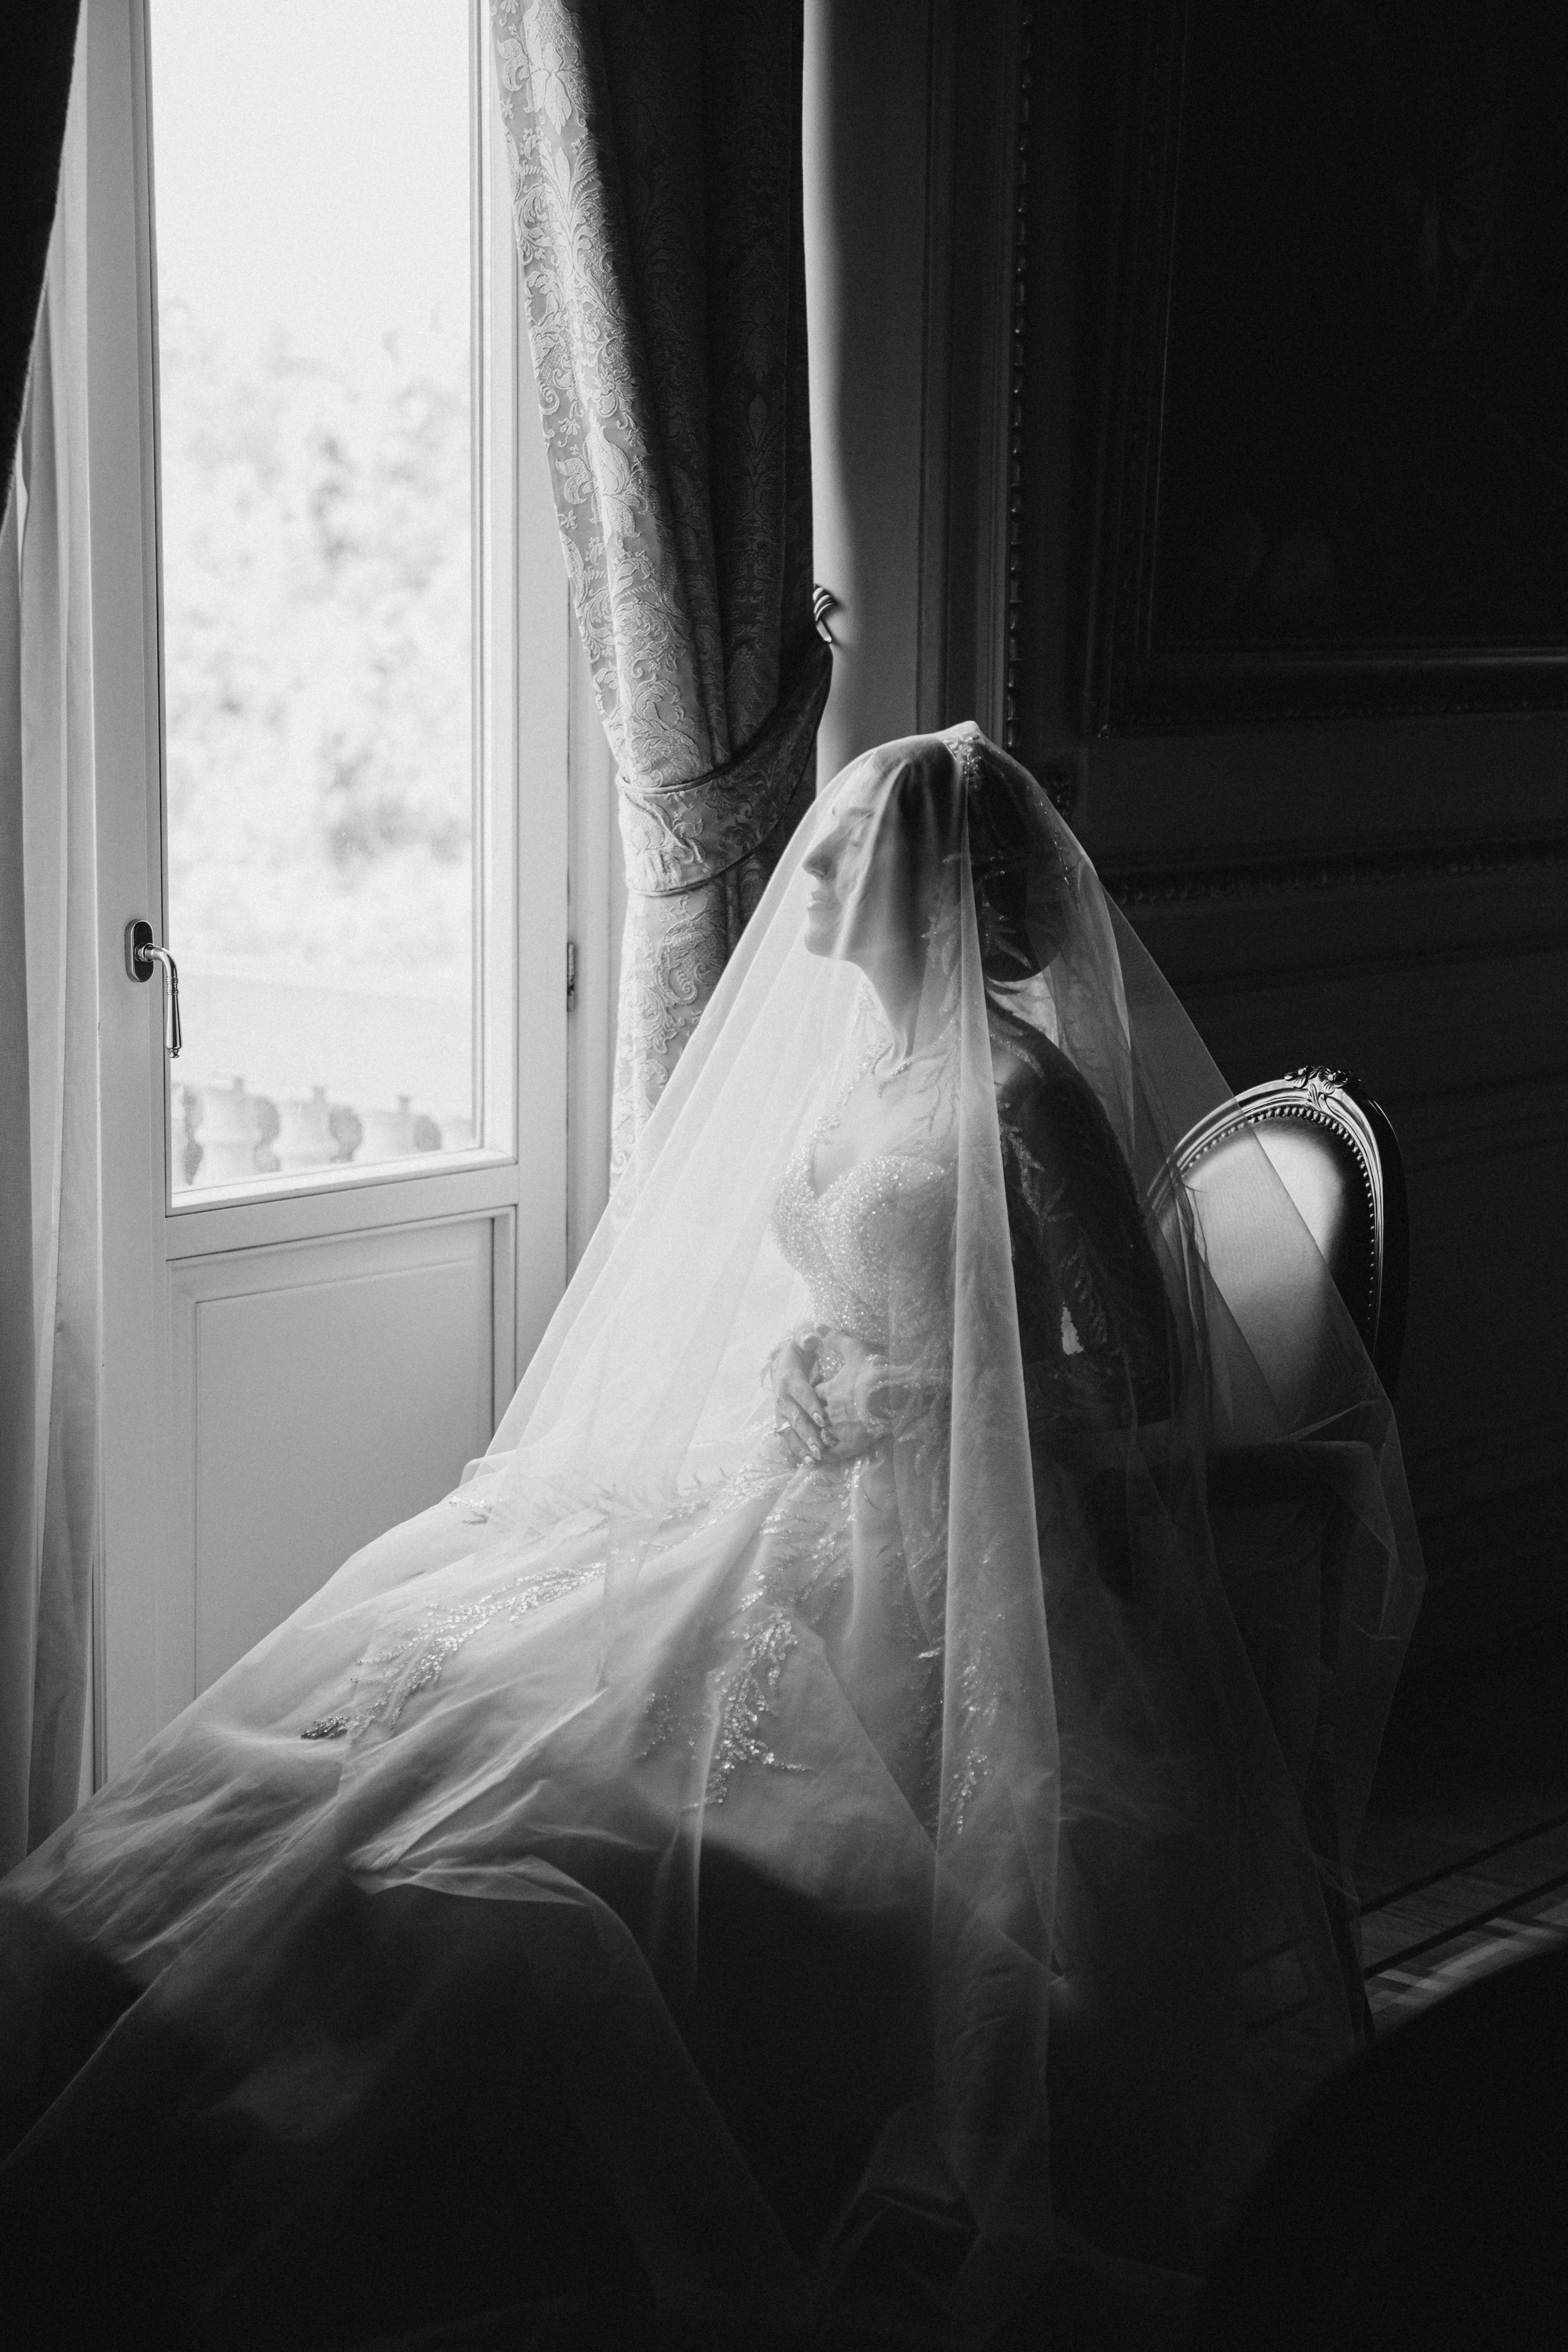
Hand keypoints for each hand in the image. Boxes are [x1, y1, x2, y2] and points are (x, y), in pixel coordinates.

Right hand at [771, 1336, 832, 1465]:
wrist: (782, 1361)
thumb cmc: (798, 1351)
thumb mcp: (802, 1341)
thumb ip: (807, 1338)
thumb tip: (811, 1338)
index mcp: (789, 1379)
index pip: (802, 1394)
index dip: (811, 1406)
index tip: (823, 1419)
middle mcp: (782, 1398)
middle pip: (795, 1418)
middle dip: (808, 1434)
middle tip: (820, 1448)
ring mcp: (781, 1412)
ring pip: (790, 1433)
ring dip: (801, 1447)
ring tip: (814, 1460)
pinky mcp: (784, 1422)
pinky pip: (788, 1439)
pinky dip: (796, 1452)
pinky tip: (807, 1464)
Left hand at [814, 1335, 891, 1460]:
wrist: (894, 1395)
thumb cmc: (875, 1373)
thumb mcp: (855, 1351)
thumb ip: (836, 1339)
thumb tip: (818, 1325)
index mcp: (829, 1390)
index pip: (813, 1395)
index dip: (812, 1397)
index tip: (815, 1398)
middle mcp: (829, 1410)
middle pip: (814, 1418)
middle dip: (812, 1421)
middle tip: (811, 1424)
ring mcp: (839, 1428)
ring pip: (820, 1437)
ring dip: (817, 1440)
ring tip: (813, 1445)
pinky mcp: (850, 1444)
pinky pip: (832, 1454)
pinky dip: (825, 1457)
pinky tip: (820, 1461)